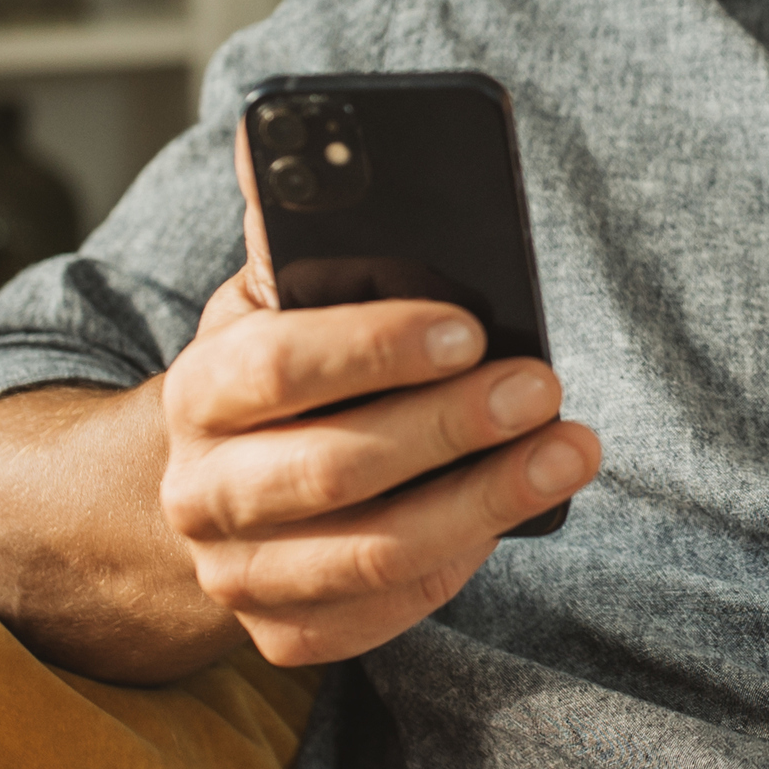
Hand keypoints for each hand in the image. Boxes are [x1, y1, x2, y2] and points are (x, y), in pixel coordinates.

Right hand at [157, 142, 599, 665]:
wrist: (220, 487)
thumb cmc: (280, 371)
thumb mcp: (274, 300)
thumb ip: (293, 234)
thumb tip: (286, 133)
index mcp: (199, 389)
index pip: (279, 365)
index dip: (377, 346)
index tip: (471, 328)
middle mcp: (201, 488)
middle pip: (333, 467)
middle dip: (450, 426)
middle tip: (542, 386)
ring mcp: (235, 573)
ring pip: (368, 553)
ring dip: (483, 502)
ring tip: (569, 452)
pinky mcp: (281, 635)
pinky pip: (376, 615)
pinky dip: (454, 568)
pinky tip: (513, 516)